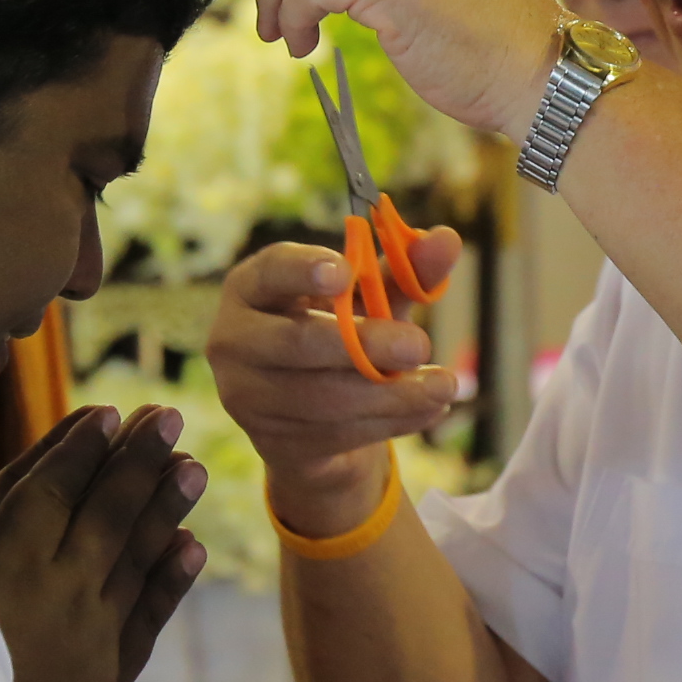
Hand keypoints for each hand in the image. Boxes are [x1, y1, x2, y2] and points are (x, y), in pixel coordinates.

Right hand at [0, 407, 207, 681]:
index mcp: (2, 569)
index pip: (49, 490)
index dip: (79, 449)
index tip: (108, 413)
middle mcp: (54, 596)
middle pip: (105, 513)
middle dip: (138, 460)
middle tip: (170, 415)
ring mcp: (87, 640)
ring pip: (135, 559)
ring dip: (165, 509)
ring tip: (193, 468)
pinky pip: (145, 622)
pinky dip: (169, 582)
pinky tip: (191, 548)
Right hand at [205, 239, 460, 530]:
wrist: (308, 414)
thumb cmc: (337, 332)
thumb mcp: (368, 299)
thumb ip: (404, 271)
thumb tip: (447, 239)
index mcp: (251, 288)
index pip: (270, 272)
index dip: (303, 270)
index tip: (345, 270)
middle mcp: (234, 340)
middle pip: (297, 343)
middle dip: (363, 345)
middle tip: (420, 344)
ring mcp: (246, 397)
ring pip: (322, 397)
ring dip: (391, 394)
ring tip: (444, 385)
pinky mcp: (272, 442)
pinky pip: (336, 433)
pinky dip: (390, 422)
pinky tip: (428, 409)